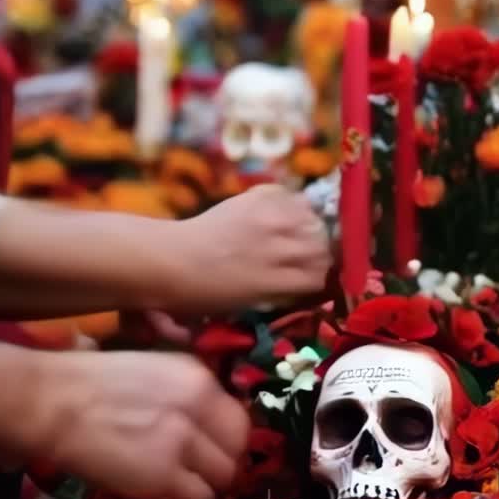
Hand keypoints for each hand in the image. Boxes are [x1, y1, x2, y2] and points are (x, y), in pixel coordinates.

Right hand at [29, 350, 249, 498]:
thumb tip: (213, 425)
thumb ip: (190, 395)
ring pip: (223, 478)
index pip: (240, 419)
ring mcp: (183, 443)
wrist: (52, 404)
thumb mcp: (156, 371)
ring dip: (207, 485)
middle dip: (224, 464)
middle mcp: (200, 407)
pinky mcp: (163, 478)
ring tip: (181, 484)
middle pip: (238, 450)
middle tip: (201, 472)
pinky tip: (166, 493)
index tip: (214, 449)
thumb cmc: (93, 386)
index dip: (228, 439)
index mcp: (198, 377)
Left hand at [171, 185, 331, 314]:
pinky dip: (290, 205)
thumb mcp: (254, 301)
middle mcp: (285, 247)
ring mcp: (274, 218)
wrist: (173, 260)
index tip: (317, 274)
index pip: (325, 274)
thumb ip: (286, 288)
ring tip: (295, 231)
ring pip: (313, 218)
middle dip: (320, 249)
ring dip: (308, 225)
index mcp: (285, 279)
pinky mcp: (261, 197)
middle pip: (325, 244)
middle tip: (307, 252)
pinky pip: (291, 197)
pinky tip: (278, 214)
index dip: (323, 274)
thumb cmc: (207, 293)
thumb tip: (310, 279)